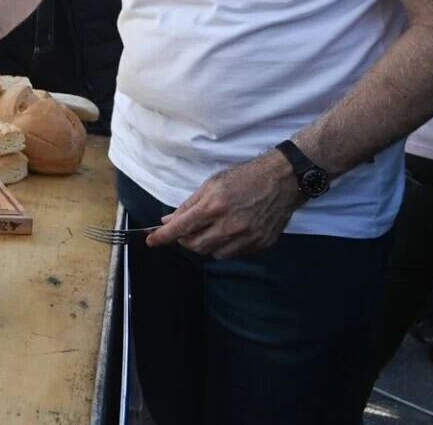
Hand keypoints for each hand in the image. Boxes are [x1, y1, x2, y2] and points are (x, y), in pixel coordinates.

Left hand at [145, 150, 303, 258]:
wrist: (282, 180)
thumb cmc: (244, 178)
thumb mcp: (212, 184)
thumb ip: (188, 205)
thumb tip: (168, 221)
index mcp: (214, 207)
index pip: (180, 228)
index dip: (163, 237)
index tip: (151, 241)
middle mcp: (229, 226)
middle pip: (195, 246)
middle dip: (185, 240)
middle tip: (187, 231)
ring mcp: (246, 238)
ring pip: (214, 254)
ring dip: (206, 244)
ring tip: (212, 228)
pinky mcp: (260, 245)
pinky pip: (234, 254)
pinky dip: (226, 247)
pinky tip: (230, 232)